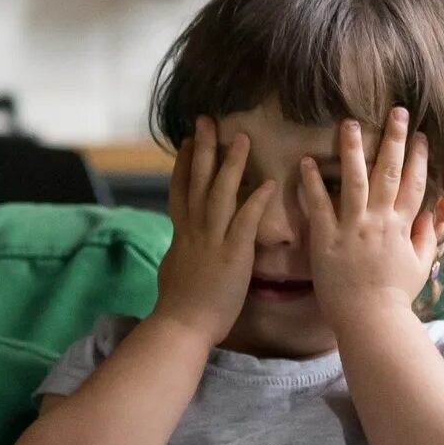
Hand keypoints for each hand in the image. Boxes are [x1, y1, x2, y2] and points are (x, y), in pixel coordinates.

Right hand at [151, 116, 278, 343]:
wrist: (182, 324)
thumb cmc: (178, 304)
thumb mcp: (174, 269)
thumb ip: (180, 251)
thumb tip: (178, 245)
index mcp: (182, 233)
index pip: (180, 189)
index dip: (184, 163)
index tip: (188, 140)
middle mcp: (194, 229)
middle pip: (197, 180)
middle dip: (203, 149)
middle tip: (207, 120)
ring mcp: (213, 239)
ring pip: (220, 193)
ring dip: (232, 164)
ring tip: (241, 138)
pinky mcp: (233, 253)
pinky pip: (246, 221)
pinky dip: (256, 200)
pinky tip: (269, 183)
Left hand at [298, 109, 442, 330]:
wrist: (371, 320)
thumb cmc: (394, 296)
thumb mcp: (420, 266)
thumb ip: (427, 237)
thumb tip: (436, 214)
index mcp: (402, 227)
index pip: (414, 185)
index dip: (418, 158)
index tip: (420, 135)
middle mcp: (380, 221)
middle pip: (389, 173)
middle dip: (394, 140)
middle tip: (396, 111)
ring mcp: (353, 228)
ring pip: (355, 181)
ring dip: (353, 151)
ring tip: (349, 124)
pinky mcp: (327, 238)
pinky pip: (319, 205)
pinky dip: (312, 183)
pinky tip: (305, 161)